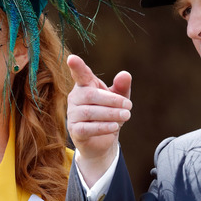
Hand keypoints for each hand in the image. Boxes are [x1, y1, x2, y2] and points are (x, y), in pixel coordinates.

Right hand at [66, 54, 131, 185]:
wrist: (102, 141)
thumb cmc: (109, 113)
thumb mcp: (119, 98)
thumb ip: (122, 86)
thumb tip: (125, 74)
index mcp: (85, 85)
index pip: (80, 74)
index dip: (76, 67)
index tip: (72, 59)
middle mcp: (75, 98)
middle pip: (91, 95)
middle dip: (112, 100)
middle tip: (129, 106)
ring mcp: (72, 114)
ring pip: (90, 112)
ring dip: (111, 114)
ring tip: (126, 115)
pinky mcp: (74, 131)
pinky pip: (87, 128)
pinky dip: (102, 127)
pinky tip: (114, 127)